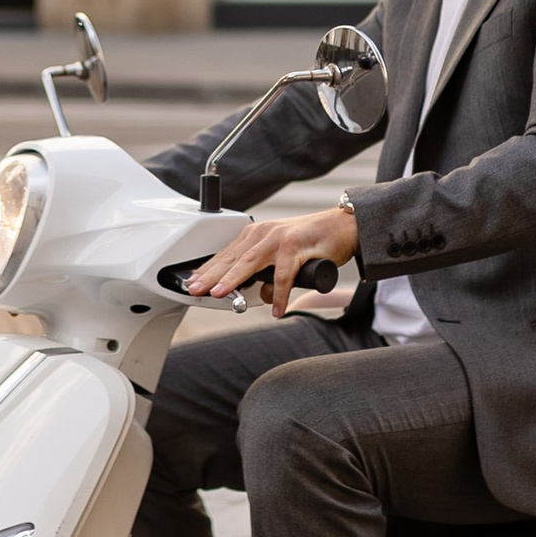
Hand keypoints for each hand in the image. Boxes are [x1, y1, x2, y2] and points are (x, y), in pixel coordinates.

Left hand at [186, 202, 359, 315]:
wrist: (343, 227)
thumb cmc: (312, 241)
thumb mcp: (282, 256)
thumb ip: (268, 274)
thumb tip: (260, 294)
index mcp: (256, 235)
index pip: (226, 254)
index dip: (207, 269)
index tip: (192, 282)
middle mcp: (263, 234)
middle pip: (231, 258)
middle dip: (210, 275)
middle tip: (194, 289)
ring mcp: (279, 239)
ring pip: (250, 263)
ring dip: (233, 280)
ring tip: (219, 295)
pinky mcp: (297, 247)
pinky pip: (284, 275)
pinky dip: (279, 294)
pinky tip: (276, 309)